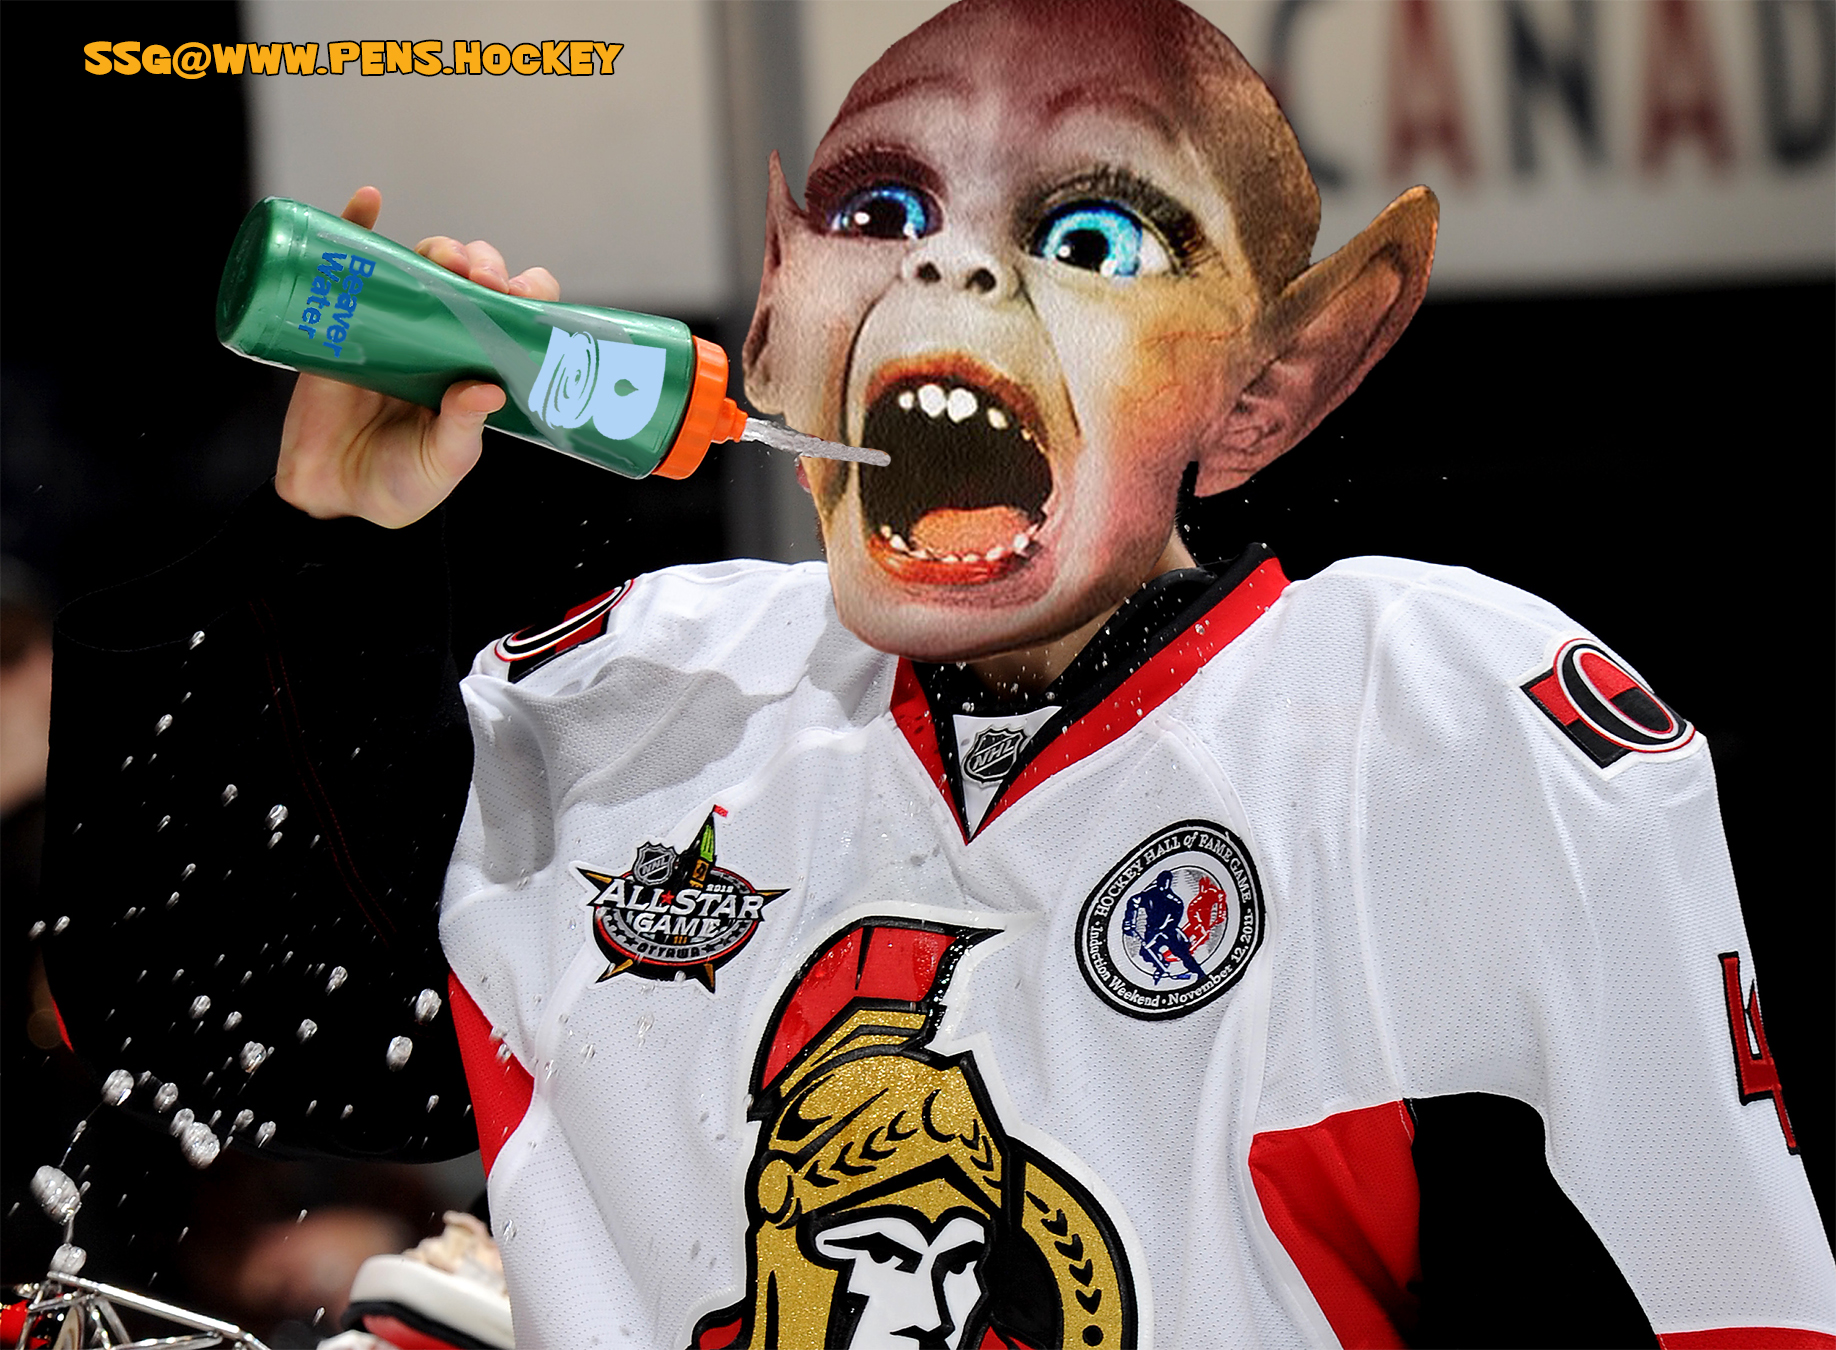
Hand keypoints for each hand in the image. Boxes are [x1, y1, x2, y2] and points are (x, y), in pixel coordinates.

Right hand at [274, 186, 561, 527]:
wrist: (332, 494)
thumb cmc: (400, 483)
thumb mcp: (443, 462)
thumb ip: (462, 430)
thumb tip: (488, 388)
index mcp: (480, 364)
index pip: (516, 314)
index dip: (527, 294)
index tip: (522, 295)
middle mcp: (444, 336)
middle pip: (474, 278)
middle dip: (487, 265)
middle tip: (485, 279)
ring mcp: (396, 322)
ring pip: (426, 264)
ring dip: (442, 247)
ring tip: (446, 257)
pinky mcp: (343, 320)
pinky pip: (352, 261)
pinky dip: (358, 223)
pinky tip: (369, 200)